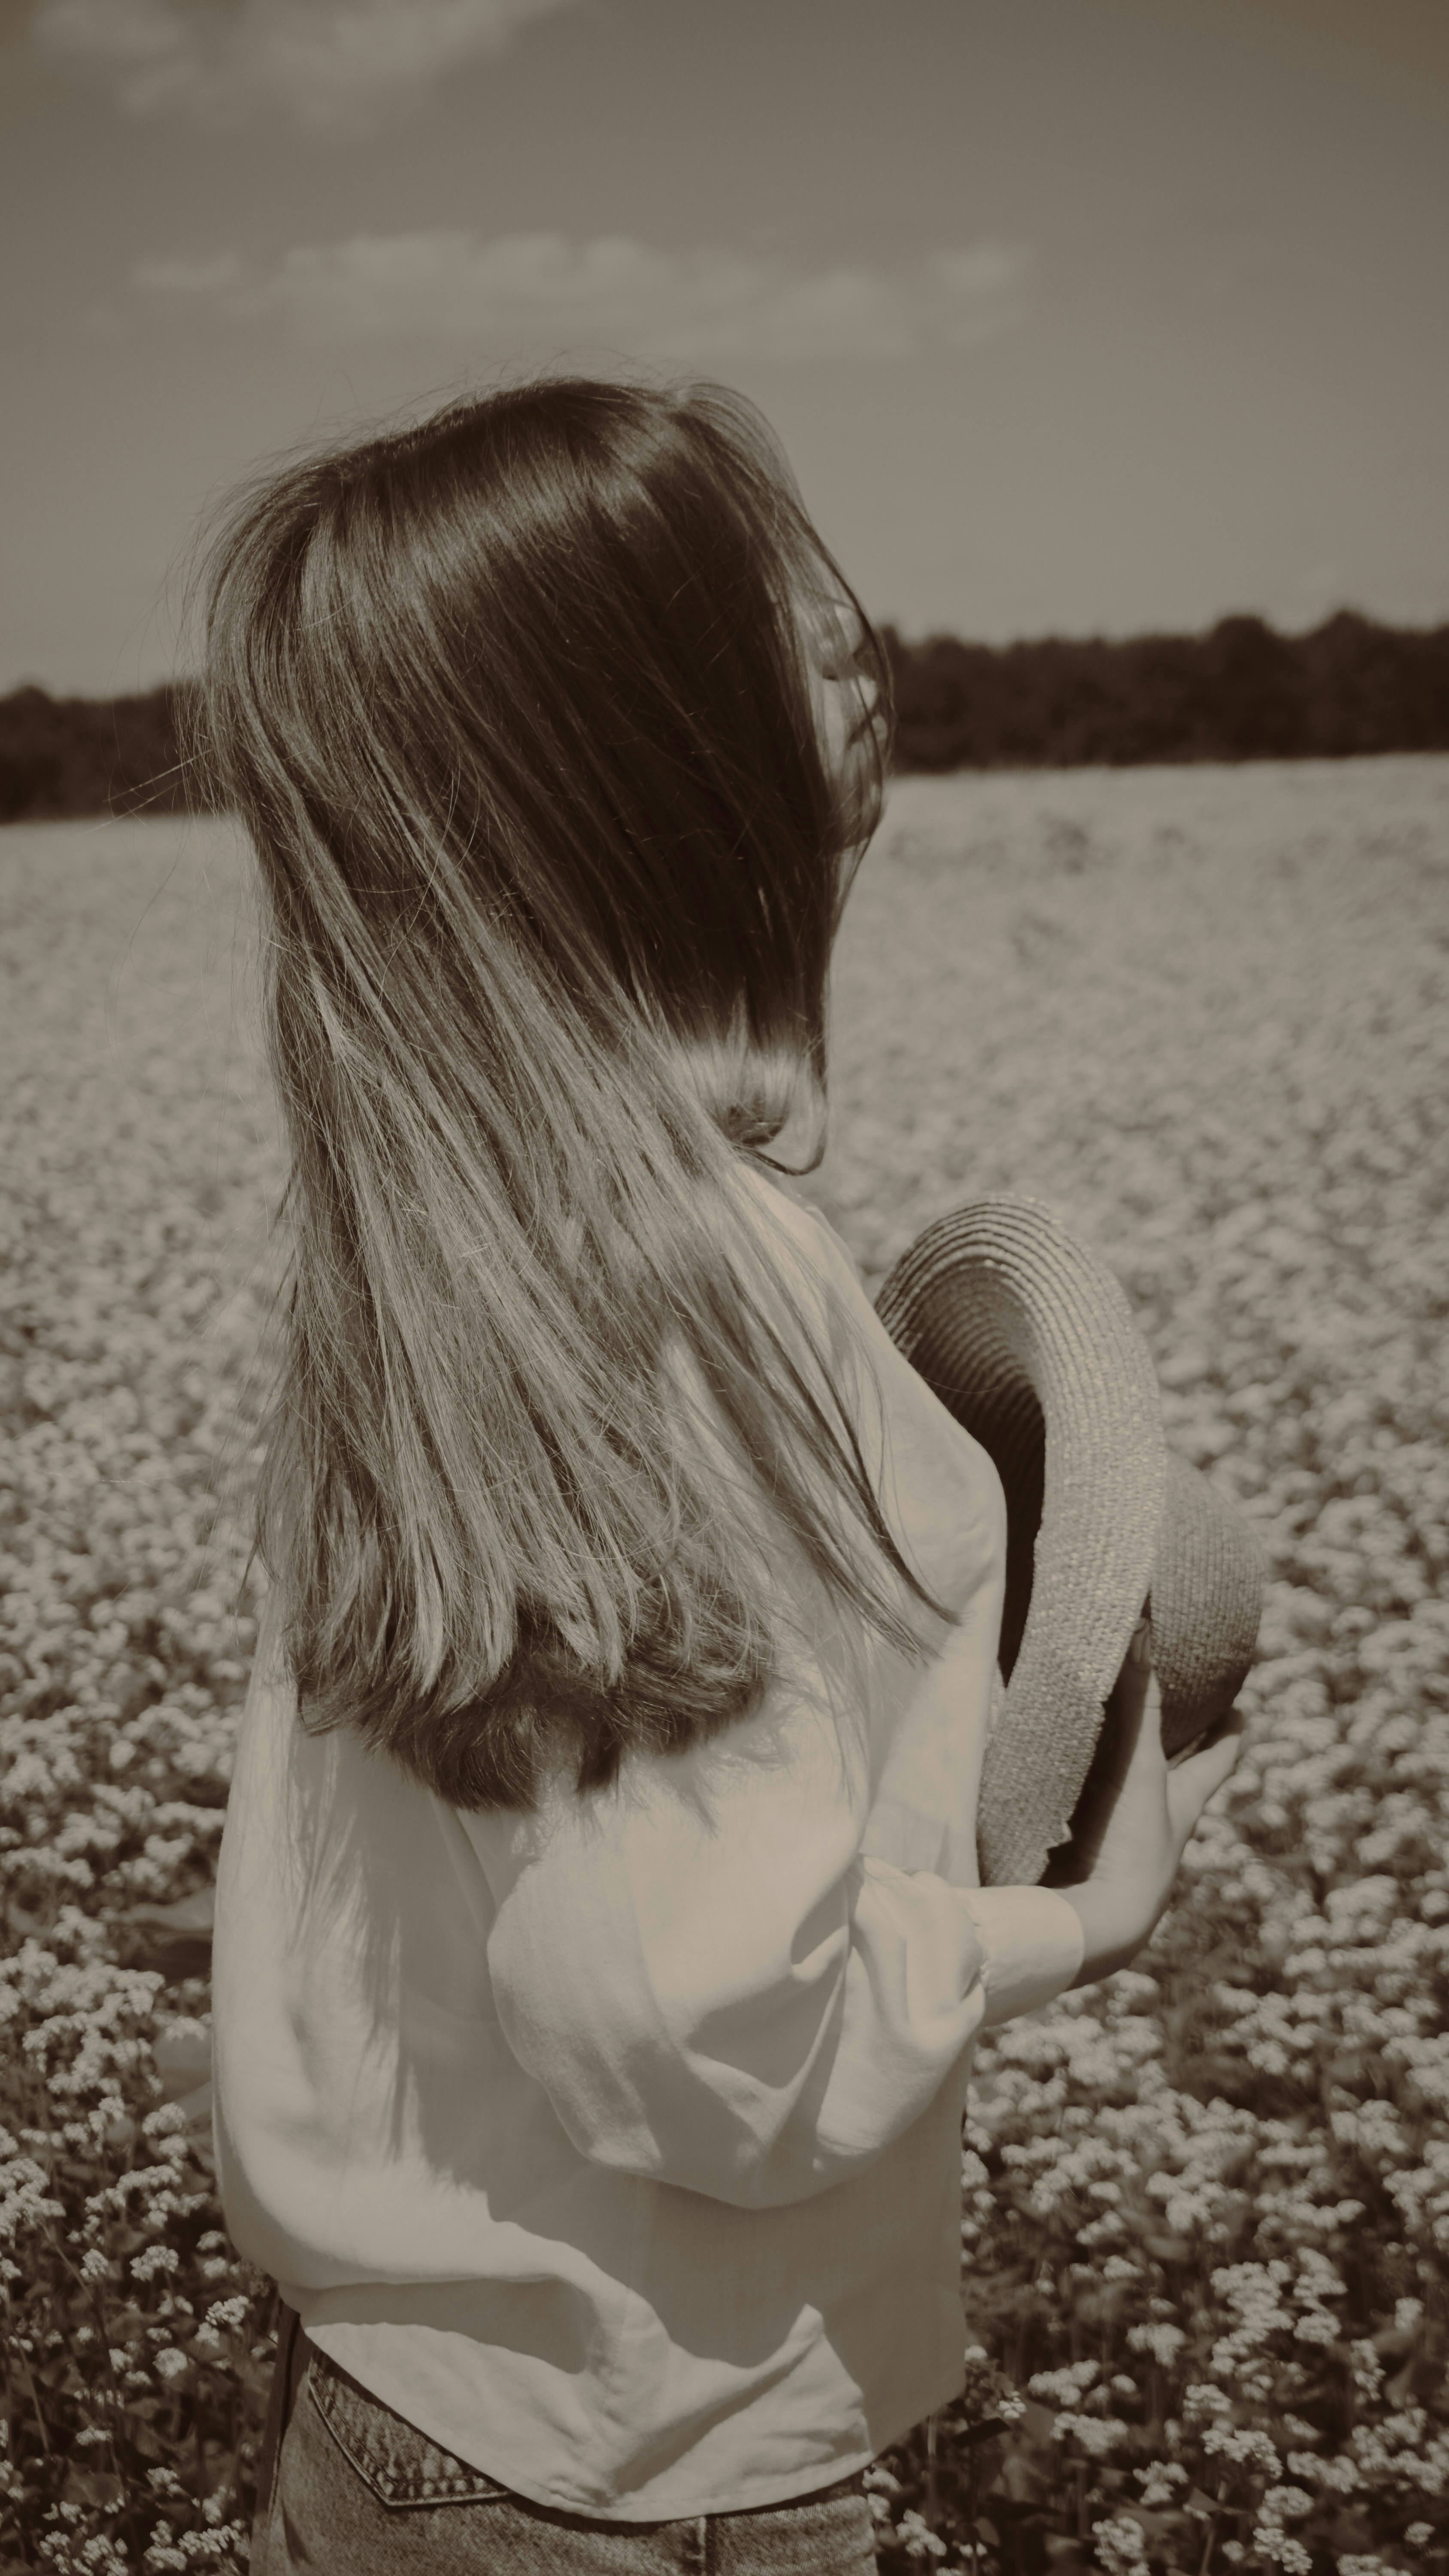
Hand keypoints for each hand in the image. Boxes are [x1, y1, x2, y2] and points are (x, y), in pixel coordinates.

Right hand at [1043, 1614, 1244, 1986]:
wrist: (1091, 1929)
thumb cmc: (1129, 1849)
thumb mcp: (1139, 1769)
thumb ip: (1138, 1703)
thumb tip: (1144, 1631)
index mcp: (1184, 1805)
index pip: (1219, 1758)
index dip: (1231, 1731)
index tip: (1241, 1705)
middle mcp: (1160, 1830)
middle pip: (1180, 1781)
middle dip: (1177, 1749)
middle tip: (1169, 1712)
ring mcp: (1122, 1851)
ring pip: (1130, 1804)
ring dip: (1120, 1777)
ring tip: (1099, 1741)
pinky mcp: (1082, 1865)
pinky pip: (1082, 1824)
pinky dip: (1074, 1804)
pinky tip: (1049, 1793)